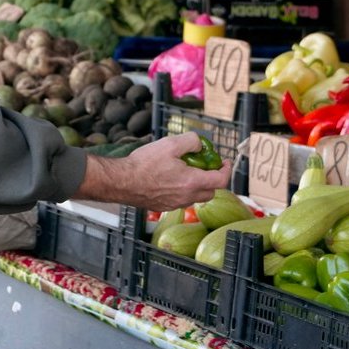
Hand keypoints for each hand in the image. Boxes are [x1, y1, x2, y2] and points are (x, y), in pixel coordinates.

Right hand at [74, 132, 230, 210]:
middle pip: (210, 192)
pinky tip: (170, 179)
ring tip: (186, 170)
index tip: (224, 162)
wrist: (121, 182)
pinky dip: (183, 190)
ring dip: (197, 185)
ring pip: (195, 197)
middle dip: (213, 179)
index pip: (221, 181)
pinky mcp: (163, 207)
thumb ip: (191, 141)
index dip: (226, 170)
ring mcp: (174, 204)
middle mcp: (186, 197)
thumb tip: (199, 145)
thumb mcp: (170, 144)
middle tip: (206, 166)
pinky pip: (180, 200)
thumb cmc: (144, 164)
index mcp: (192, 182)